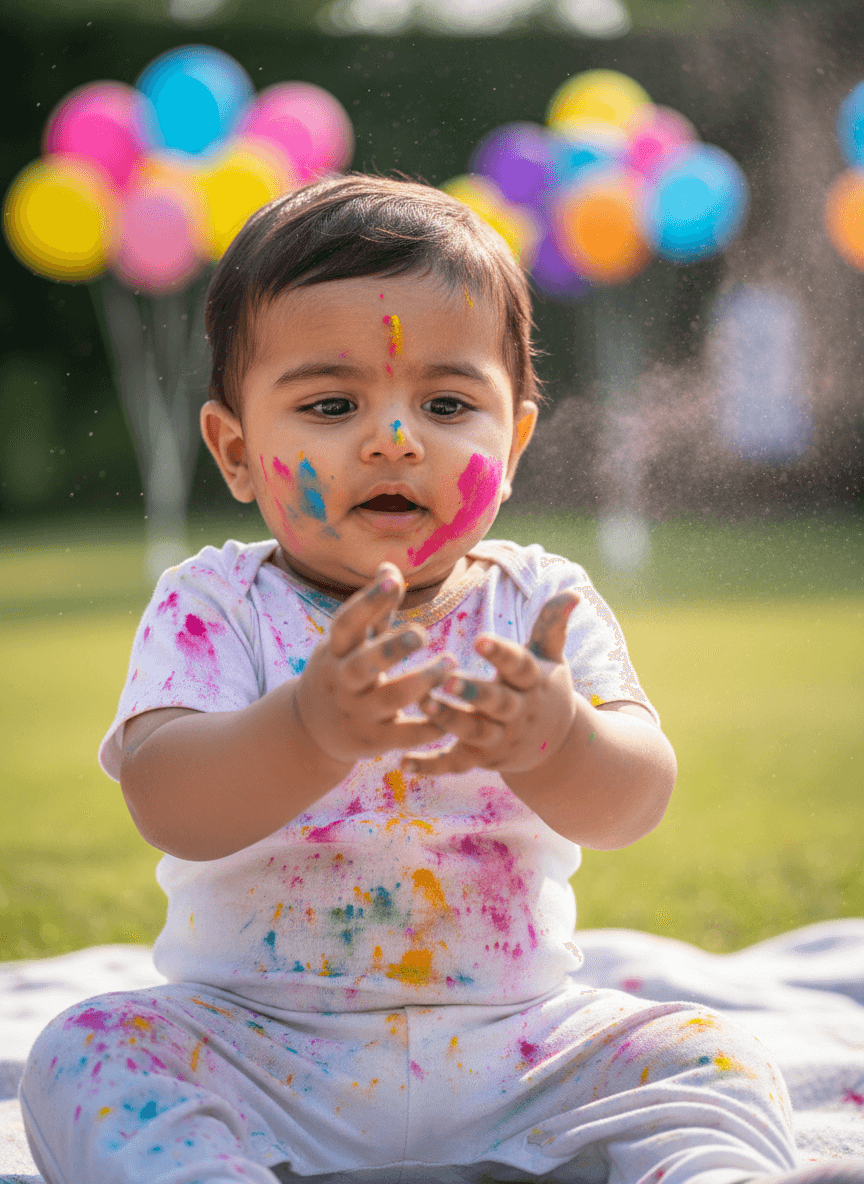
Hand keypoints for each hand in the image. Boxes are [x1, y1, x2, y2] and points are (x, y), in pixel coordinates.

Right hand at [294, 563, 455, 765]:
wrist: (310, 730)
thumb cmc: (341, 670)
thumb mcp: (349, 641)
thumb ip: (374, 608)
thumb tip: (390, 565)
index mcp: (335, 651)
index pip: (346, 624)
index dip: (367, 601)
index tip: (393, 580)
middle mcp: (342, 681)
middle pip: (362, 665)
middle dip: (392, 649)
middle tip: (423, 634)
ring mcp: (356, 712)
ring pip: (388, 699)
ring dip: (421, 683)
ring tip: (450, 665)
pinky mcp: (373, 741)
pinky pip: (404, 735)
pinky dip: (427, 727)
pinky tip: (450, 714)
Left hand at [401, 591, 579, 776]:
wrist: (556, 747)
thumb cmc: (545, 689)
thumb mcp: (551, 657)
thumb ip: (552, 624)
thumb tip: (572, 591)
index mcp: (534, 683)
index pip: (520, 666)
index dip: (501, 653)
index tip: (480, 639)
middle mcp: (518, 713)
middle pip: (497, 704)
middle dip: (472, 693)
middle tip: (444, 679)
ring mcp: (500, 739)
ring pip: (473, 733)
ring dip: (447, 720)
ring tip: (422, 703)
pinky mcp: (481, 759)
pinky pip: (456, 764)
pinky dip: (431, 766)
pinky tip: (404, 762)